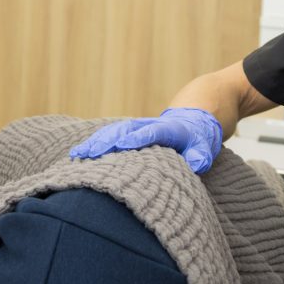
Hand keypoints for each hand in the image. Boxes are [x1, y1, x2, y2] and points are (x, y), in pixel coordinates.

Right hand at [69, 107, 222, 173]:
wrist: (192, 120)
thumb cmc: (198, 141)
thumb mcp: (205, 148)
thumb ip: (200, 156)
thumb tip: (195, 164)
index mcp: (170, 129)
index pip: (153, 132)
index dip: (138, 138)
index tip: (123, 146)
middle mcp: (150, 124)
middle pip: (126, 129)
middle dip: (107, 140)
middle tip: (90, 153)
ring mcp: (137, 127)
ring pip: (114, 131)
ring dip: (96, 142)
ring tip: (78, 155)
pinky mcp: (129, 132)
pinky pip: (110, 135)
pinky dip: (95, 142)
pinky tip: (79, 154)